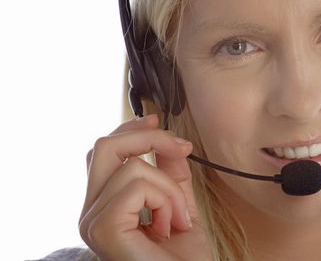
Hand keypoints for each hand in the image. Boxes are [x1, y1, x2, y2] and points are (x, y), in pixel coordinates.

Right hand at [79, 115, 211, 259]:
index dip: (131, 129)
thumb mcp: (178, 200)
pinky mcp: (104, 229)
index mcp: (104, 202)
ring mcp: (93, 221)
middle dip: (149, 137)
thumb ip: (170, 170)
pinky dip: (165, 200)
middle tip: (182, 148)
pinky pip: (137, 185)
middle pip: (104, 145)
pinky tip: (169, 226)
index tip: (158, 120)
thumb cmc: (182, 254)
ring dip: (170, 188)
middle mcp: (91, 211)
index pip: (103, 150)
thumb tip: (169, 138)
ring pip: (132, 166)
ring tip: (177, 217)